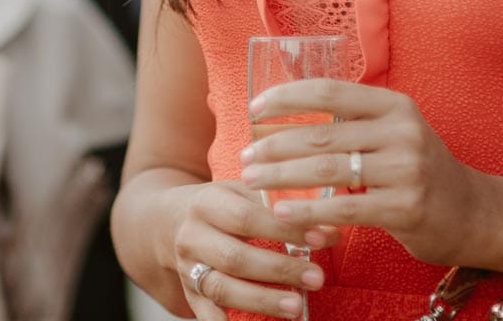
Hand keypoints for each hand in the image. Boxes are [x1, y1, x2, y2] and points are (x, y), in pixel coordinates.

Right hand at [158, 179, 330, 320]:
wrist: (170, 219)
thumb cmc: (222, 206)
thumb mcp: (242, 193)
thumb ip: (281, 206)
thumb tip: (331, 229)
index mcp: (207, 202)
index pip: (247, 217)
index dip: (284, 229)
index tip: (319, 238)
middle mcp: (192, 235)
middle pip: (235, 257)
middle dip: (278, 269)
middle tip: (317, 278)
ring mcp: (187, 266)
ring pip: (222, 288)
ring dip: (261, 299)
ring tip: (296, 307)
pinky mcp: (188, 292)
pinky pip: (205, 313)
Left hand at [239, 79, 496, 268]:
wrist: (475, 213)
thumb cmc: (420, 171)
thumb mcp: (395, 132)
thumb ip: (354, 122)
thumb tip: (286, 117)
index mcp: (394, 105)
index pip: (329, 92)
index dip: (287, 97)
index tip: (254, 109)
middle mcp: (402, 131)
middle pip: (322, 134)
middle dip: (274, 145)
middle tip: (244, 157)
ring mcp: (407, 170)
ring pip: (328, 169)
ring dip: (281, 175)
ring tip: (251, 180)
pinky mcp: (406, 207)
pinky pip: (345, 208)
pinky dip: (308, 210)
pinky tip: (281, 212)